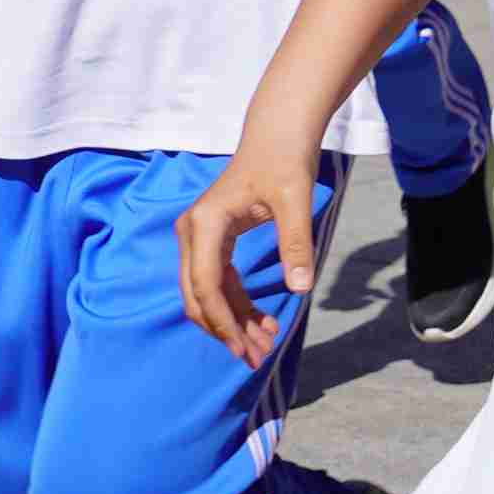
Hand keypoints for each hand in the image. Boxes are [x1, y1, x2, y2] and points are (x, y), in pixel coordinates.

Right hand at [169, 146, 324, 364]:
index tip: (245, 349)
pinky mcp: (212, 241)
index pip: (205, 284)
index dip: (223, 321)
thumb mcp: (296, 202)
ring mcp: (199, 237)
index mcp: (206, 223)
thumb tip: (300, 289)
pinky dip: (237, 306)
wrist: (276, 135)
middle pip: (197, 296)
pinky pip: (218, 283)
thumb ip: (296, 244)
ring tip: (263, 346)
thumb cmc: (284, 161)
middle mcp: (192, 232)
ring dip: (231, 323)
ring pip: (206, 294)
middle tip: (255, 358)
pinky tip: (262, 323)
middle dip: (224, 330)